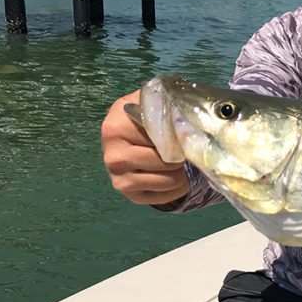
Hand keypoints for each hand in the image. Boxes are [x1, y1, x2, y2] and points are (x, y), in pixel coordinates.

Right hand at [101, 90, 188, 204]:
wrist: (128, 130)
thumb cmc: (145, 114)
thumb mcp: (155, 103)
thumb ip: (170, 111)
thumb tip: (189, 131)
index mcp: (116, 128)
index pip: (160, 138)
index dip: (179, 138)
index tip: (186, 135)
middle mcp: (112, 156)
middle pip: (164, 162)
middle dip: (181, 157)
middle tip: (183, 150)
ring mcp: (118, 178)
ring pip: (166, 181)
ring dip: (182, 174)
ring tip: (180, 163)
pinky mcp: (129, 194)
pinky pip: (163, 197)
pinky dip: (177, 189)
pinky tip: (175, 176)